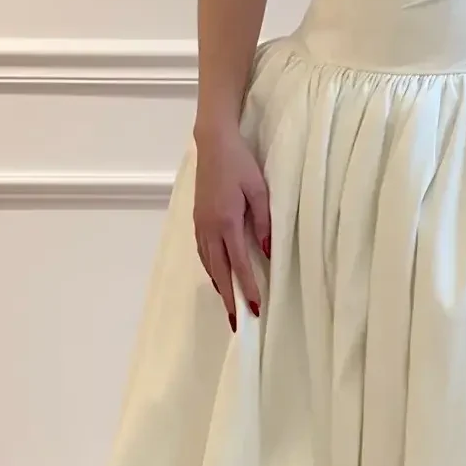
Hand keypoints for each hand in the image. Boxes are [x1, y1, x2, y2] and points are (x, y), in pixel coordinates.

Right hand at [192, 120, 270, 331]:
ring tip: (228, 305)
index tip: (255, 308)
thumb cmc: (241, 164)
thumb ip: (265, 223)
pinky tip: (216, 275)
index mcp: (227, 222)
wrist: (213, 144)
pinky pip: (202, 252)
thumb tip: (267, 252)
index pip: (239, 264)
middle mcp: (210, 228)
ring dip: (218, 286)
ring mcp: (200, 224)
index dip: (247, 288)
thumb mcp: (260, 190)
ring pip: (208, 264)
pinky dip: (210, 269)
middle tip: (236, 322)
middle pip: (219, 271)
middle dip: (228, 298)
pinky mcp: (197, 219)